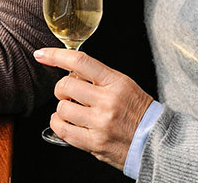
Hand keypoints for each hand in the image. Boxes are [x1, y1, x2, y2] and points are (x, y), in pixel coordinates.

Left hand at [34, 48, 153, 168]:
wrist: (157, 141)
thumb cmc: (140, 112)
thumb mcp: (124, 86)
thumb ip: (98, 78)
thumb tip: (69, 70)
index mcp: (116, 82)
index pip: (80, 61)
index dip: (55, 55)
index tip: (41, 54)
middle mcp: (107, 101)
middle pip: (65, 85)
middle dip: (62, 89)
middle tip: (70, 94)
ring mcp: (100, 123)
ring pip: (61, 108)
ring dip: (62, 109)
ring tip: (74, 111)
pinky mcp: (94, 142)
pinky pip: (62, 129)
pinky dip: (58, 124)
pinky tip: (66, 122)